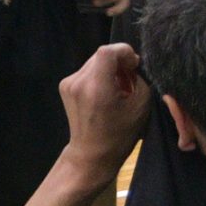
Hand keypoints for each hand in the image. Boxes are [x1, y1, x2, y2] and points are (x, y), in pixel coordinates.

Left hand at [59, 43, 149, 171]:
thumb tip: (130, 64)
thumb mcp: (140, 105)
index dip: (124, 52)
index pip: (107, 51)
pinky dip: (98, 75)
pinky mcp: (64, 86)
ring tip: (117, 87)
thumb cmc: (120, 134)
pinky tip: (105, 92)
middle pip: (101, 54)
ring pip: (94, 61)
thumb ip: (138, 78)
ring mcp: (68, 83)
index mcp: (97, 87)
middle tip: (129, 78)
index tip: (134, 65)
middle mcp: (79, 82)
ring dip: (109, 68)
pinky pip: (86, 71)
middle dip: (118, 61)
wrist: (91, 154)